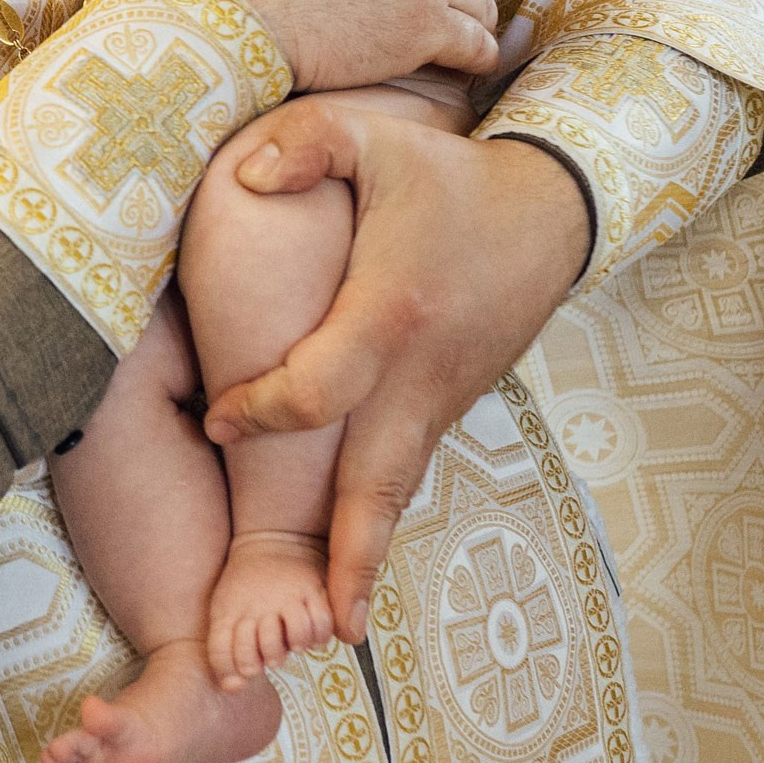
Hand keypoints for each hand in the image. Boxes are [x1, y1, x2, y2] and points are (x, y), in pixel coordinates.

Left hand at [200, 101, 588, 641]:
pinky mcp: (451, 405)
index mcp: (390, 314)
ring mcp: (444, 398)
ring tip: (341, 623)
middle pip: (380, 479)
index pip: (319, 389)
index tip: (215, 420)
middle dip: (352, 553)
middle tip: (326, 624)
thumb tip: (245, 175)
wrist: (548, 210)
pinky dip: (383, 514)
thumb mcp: (371, 138)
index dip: (260, 411)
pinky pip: (409, 467)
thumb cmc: (444, 175)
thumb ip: (304, 145)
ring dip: (370, 552)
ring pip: (399, 487)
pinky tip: (357, 560)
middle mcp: (421, 374)